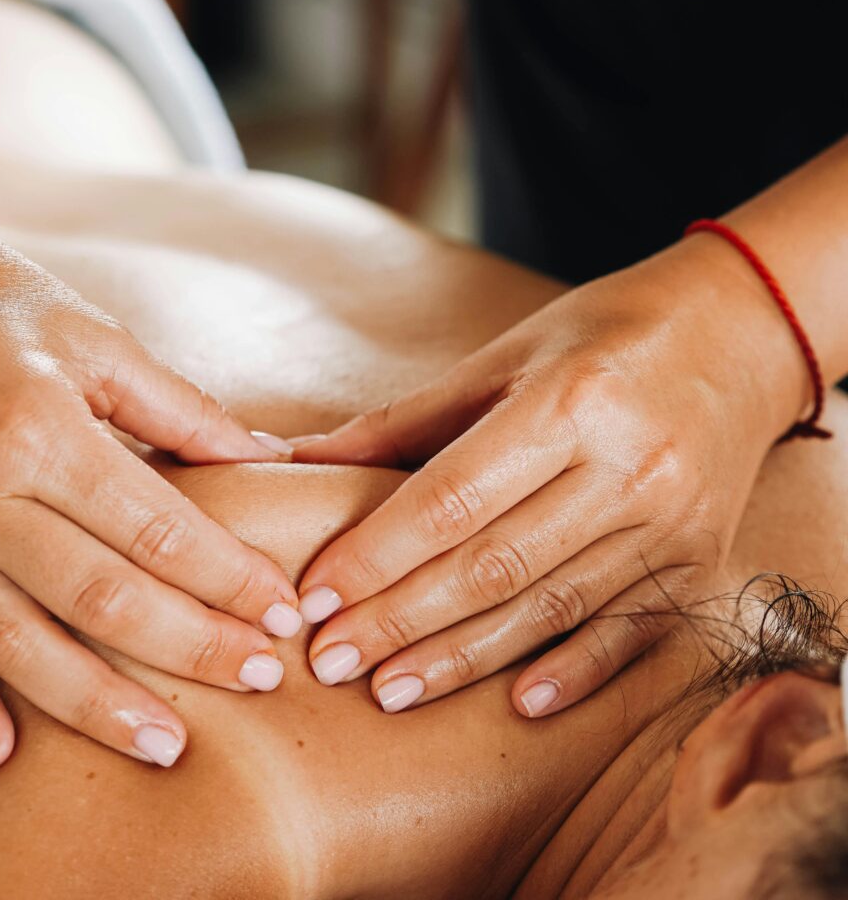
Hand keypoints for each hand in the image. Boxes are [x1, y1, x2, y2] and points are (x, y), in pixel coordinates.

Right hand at [0, 195, 299, 769]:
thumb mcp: (96, 341)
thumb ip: (181, 409)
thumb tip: (264, 457)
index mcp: (39, 430)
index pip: (156, 530)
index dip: (229, 578)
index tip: (283, 613)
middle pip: (100, 597)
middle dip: (190, 648)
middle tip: (261, 678)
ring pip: (16, 643)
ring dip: (95, 705)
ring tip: (165, 747)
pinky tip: (3, 753)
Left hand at [293, 235, 808, 716]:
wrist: (736, 334)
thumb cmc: (600, 338)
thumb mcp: (502, 358)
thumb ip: (404, 421)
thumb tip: (301, 459)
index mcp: (570, 402)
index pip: (451, 499)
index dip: (375, 555)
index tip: (316, 598)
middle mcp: (629, 468)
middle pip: (493, 565)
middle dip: (401, 619)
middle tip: (332, 658)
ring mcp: (674, 523)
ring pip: (550, 609)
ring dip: (464, 658)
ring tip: (390, 689)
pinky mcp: (702, 561)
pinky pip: (631, 632)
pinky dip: (573, 673)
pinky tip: (515, 704)